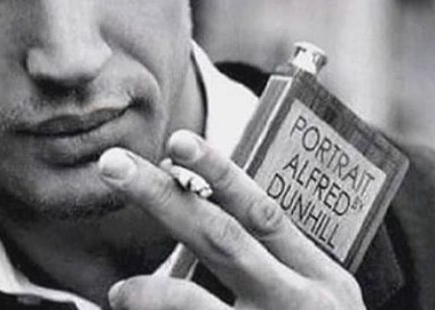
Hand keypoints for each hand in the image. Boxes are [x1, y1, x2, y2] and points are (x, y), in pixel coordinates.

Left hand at [97, 130, 366, 309]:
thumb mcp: (317, 297)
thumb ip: (270, 257)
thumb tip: (190, 204)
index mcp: (322, 278)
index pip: (263, 212)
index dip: (219, 172)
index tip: (176, 142)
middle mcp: (299, 306)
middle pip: (219, 241)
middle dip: (162, 198)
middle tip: (112, 166)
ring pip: (193, 303)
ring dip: (149, 290)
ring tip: (121, 291)